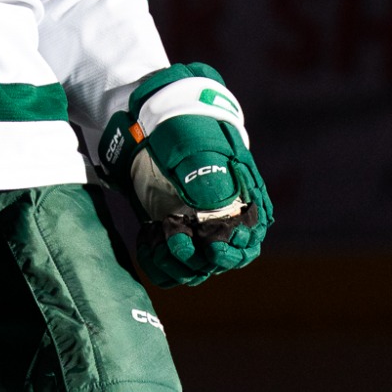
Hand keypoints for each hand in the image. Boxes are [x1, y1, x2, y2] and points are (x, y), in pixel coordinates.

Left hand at [99, 62, 271, 287]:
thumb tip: (212, 208)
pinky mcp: (170, 233)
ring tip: (156, 241)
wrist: (156, 123)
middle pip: (217, 263)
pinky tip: (146, 243)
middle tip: (176, 243)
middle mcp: (221, 224)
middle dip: (197, 260)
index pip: (245, 245)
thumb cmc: (187, 132)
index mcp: (242, 206)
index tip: (212, 247)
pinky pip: (168, 263)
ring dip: (174, 263)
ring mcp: (195, 231)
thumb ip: (210, 178)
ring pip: (192, 268)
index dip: (230, 251)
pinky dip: (157, 262)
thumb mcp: (200, 149)